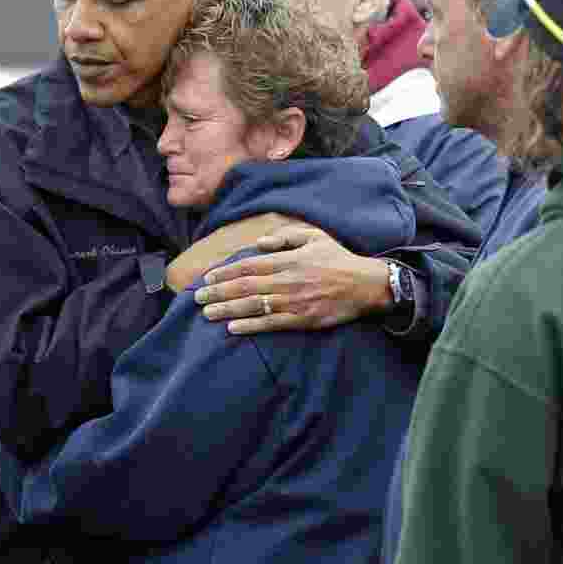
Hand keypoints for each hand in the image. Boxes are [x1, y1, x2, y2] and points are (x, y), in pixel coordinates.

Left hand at [194, 226, 393, 333]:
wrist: (365, 285)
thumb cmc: (338, 258)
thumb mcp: (313, 236)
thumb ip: (284, 236)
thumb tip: (258, 244)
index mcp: (288, 259)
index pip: (249, 266)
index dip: (225, 272)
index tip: (207, 278)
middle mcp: (287, 280)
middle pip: (245, 286)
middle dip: (218, 292)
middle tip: (197, 298)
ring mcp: (294, 301)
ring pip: (253, 306)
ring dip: (227, 309)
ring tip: (207, 313)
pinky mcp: (302, 319)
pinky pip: (271, 323)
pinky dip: (250, 325)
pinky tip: (233, 327)